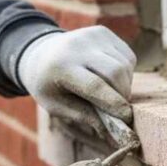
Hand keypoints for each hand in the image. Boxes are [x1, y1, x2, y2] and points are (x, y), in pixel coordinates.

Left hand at [18, 26, 136, 137]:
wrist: (40, 53)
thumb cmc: (48, 84)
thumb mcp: (56, 105)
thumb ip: (83, 116)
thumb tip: (111, 133)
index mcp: (61, 66)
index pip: (95, 86)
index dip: (114, 104)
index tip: (126, 119)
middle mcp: (77, 46)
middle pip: (114, 72)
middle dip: (123, 94)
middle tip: (120, 110)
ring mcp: (91, 35)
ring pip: (124, 64)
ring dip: (125, 85)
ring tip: (112, 94)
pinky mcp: (103, 32)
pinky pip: (126, 56)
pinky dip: (126, 72)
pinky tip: (111, 78)